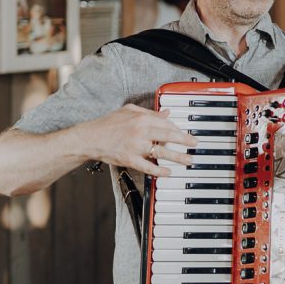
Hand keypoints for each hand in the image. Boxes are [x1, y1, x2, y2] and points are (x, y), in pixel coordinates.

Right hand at [80, 104, 196, 176]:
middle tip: (195, 145)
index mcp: (141, 118)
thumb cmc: (108, 123)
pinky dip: (159, 170)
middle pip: (168, 136)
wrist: (89, 138)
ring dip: (178, 157)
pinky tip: (168, 172)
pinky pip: (148, 166)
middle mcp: (140, 131)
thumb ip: (149, 112)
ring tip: (188, 161)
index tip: (185, 135)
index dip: (178, 130)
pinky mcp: (129, 159)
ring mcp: (135, 146)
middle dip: (185, 141)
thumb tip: (167, 113)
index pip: (166, 123)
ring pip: (162, 152)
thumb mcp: (128, 111)